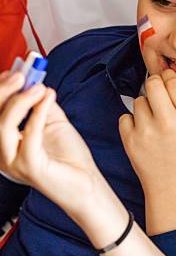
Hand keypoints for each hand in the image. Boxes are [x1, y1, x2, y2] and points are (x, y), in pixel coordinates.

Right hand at [0, 71, 102, 219]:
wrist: (87, 184)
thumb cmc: (69, 158)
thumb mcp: (53, 122)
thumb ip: (41, 104)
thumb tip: (36, 82)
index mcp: (4, 143)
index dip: (0, 90)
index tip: (16, 72)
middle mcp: (2, 154)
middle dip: (3, 92)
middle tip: (22, 75)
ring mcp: (12, 163)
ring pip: (1, 127)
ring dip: (19, 102)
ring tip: (39, 87)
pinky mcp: (30, 167)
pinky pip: (28, 137)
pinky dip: (37, 113)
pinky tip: (48, 98)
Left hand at [119, 69, 175, 233]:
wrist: (173, 188)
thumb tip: (167, 79)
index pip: (173, 81)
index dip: (169, 78)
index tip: (168, 81)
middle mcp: (167, 121)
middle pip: (153, 83)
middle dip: (154, 85)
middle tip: (157, 94)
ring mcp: (146, 131)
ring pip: (139, 100)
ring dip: (145, 106)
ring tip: (153, 121)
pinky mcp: (129, 140)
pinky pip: (125, 117)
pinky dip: (132, 121)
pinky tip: (142, 132)